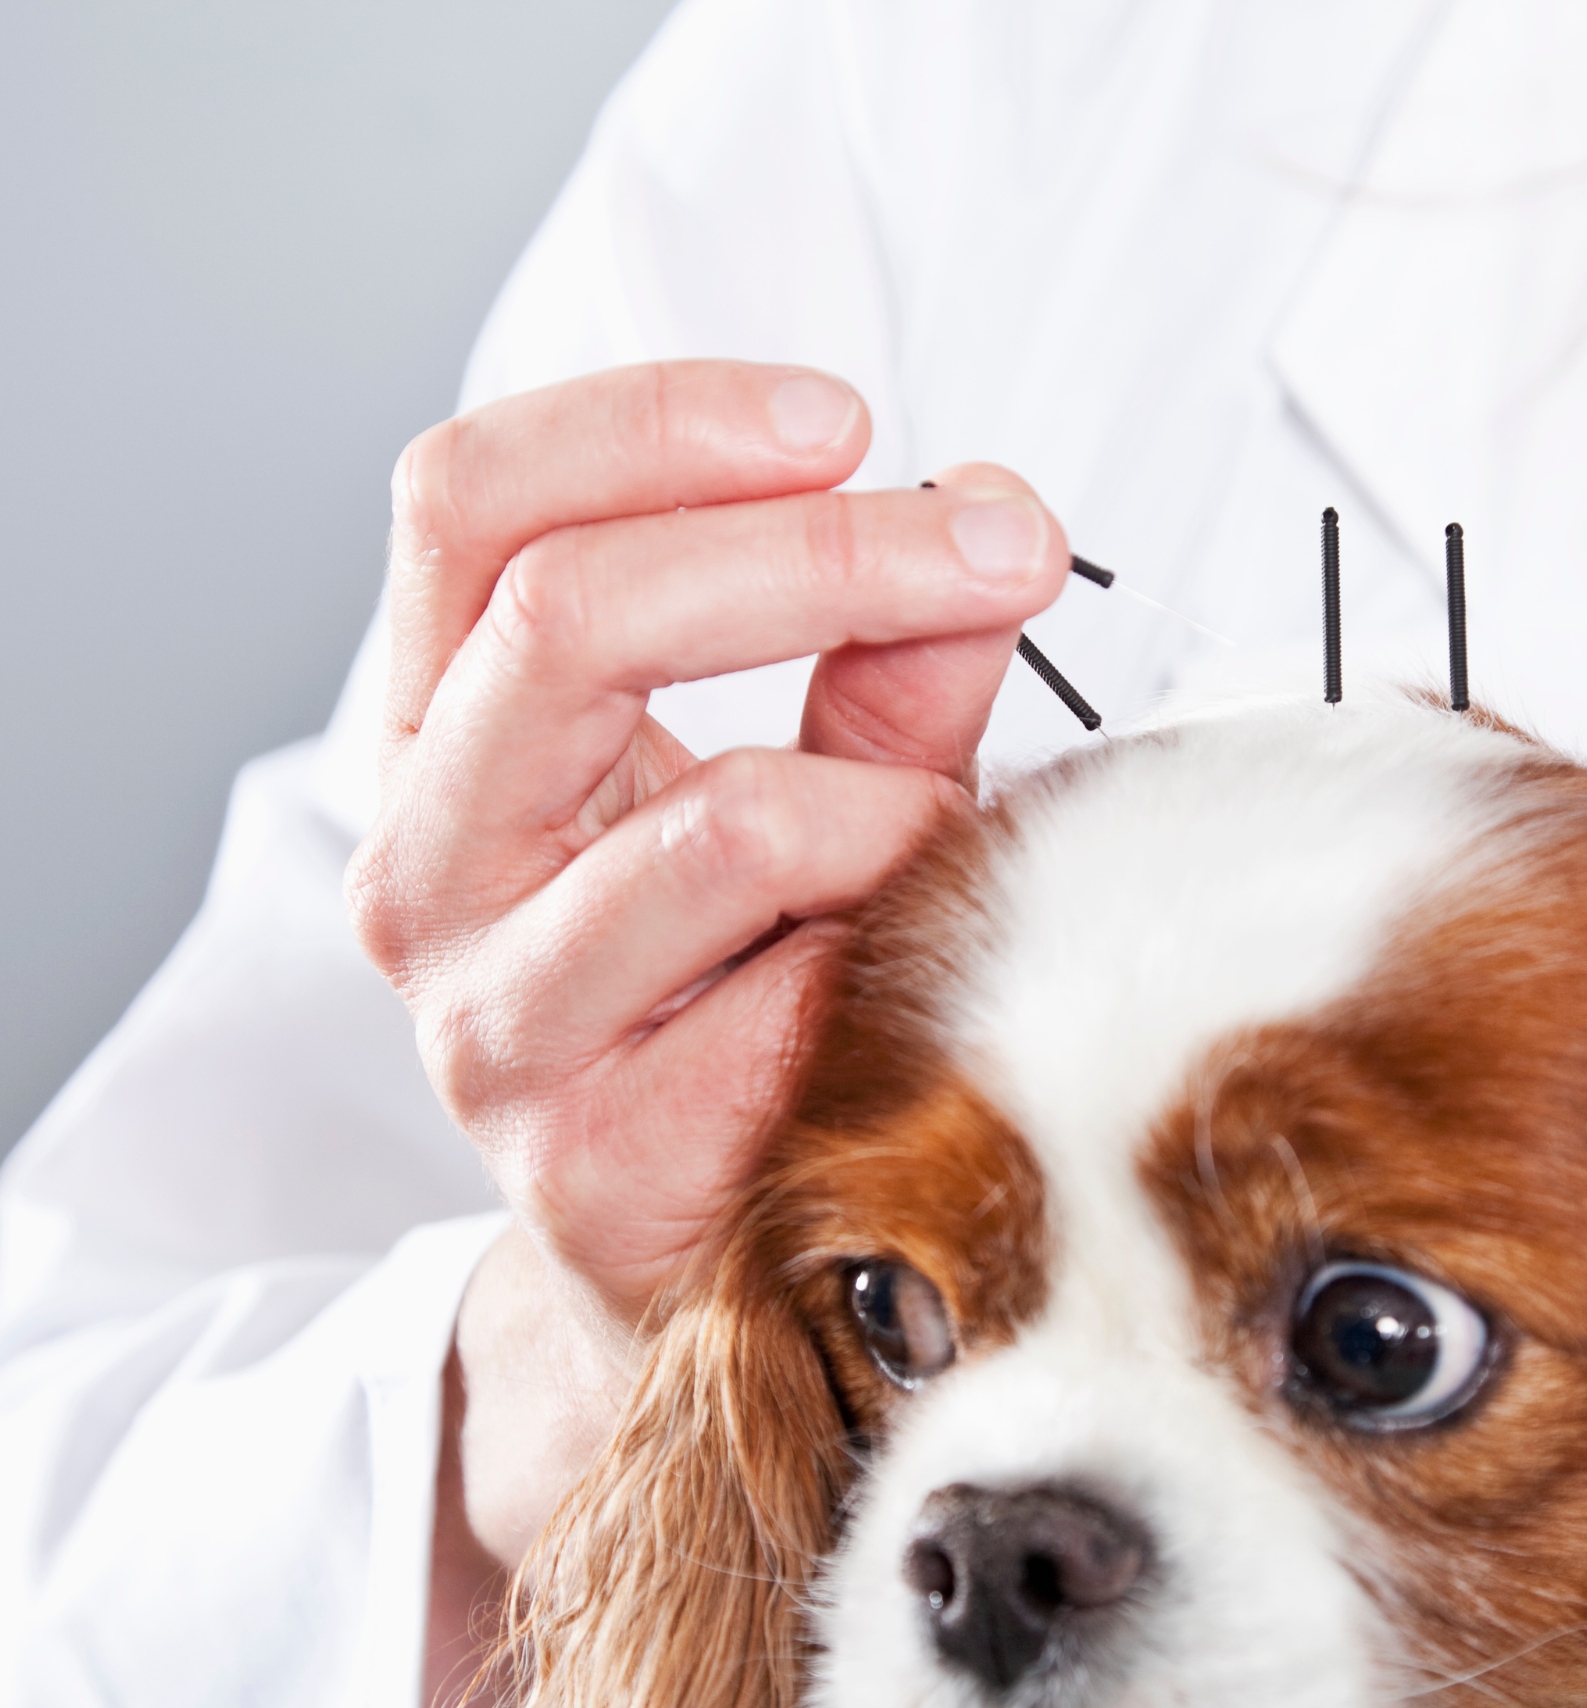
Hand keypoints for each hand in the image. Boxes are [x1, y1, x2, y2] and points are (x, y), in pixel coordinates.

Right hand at [346, 362, 1063, 1690]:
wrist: (679, 1246)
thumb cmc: (733, 986)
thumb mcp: (791, 783)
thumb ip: (880, 659)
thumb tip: (993, 516)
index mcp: (439, 734)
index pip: (469, 505)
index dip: (653, 422)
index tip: (843, 416)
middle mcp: (423, 867)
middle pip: (571, 616)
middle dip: (827, 555)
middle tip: (998, 543)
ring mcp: (491, 1023)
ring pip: (726, 820)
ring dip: (897, 804)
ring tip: (949, 842)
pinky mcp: (591, 1162)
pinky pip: (799, 998)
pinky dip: (902, 954)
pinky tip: (923, 974)